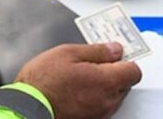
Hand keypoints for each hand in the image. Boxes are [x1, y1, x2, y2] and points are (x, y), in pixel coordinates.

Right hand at [16, 43, 141, 118]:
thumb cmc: (43, 81)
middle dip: (114, 71)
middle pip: (125, 84)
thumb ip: (97, 51)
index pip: (134, 71)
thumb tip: (115, 49)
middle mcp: (107, 100)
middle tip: (94, 62)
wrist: (28, 105)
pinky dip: (96, 97)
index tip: (114, 53)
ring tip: (82, 75)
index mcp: (106, 81)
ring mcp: (100, 113)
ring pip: (114, 96)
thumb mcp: (68, 53)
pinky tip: (79, 89)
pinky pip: (102, 106)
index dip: (125, 59)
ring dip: (105, 85)